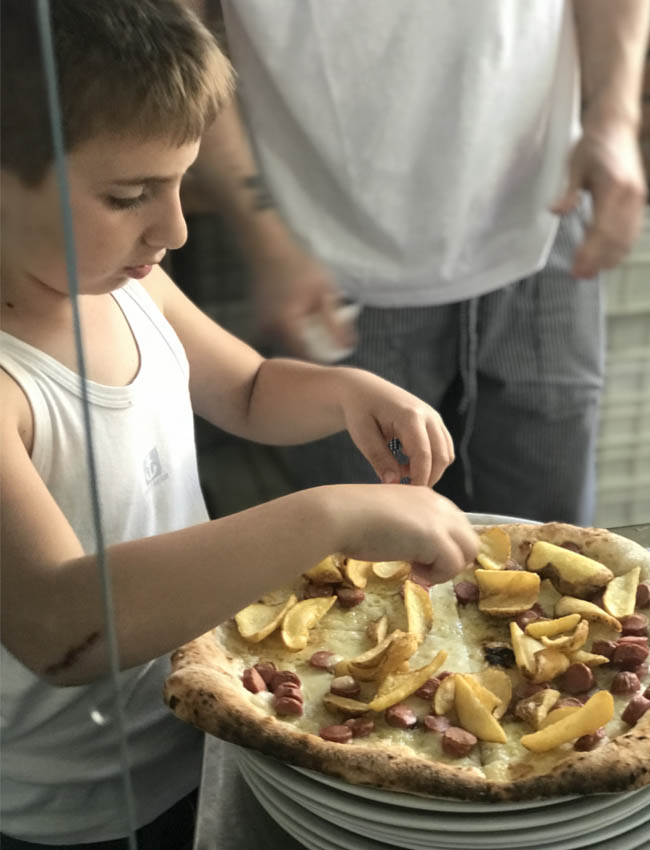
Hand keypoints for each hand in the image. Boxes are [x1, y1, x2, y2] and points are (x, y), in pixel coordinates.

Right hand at [250, 243, 355, 359]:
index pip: (308, 357)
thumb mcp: (324, 292)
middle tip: (330, 337)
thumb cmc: (298, 266)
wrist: (266, 249)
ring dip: (304, 343)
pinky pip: (280, 340)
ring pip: (288, 348)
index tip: (338, 351)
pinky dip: (293, 335)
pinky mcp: (258, 326)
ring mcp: (260, 330)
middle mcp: (268, 332)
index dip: (326, 357)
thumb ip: (336, 323)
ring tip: (316, 326)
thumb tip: (349, 347)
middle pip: (297, 356)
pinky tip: (302, 321)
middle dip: (315, 350)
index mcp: (285, 325)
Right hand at [327, 484, 478, 583]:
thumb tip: (417, 550)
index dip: (442, 546)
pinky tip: (413, 572)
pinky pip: (454, 564)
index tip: (419, 558)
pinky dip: (437, 575)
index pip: (455, 526)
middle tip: (421, 568)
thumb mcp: (389, 517)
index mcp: (427, 497)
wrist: (340, 515)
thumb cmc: (353, 517)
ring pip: (468, 551)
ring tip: (417, 571)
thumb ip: (409, 527)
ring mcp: (439, 520)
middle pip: (468, 538)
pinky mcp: (436, 538)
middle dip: (450, 558)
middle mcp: (439, 504)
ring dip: (446, 568)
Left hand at [337, 369, 453, 486]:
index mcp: (410, 416)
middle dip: (428, 478)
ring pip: (446, 454)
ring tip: (403, 474)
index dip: (418, 479)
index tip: (405, 495)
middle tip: (405, 491)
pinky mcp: (434, 423)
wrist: (363, 390)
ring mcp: (434, 418)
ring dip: (431, 471)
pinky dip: (432, 462)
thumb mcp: (362, 435)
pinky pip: (443, 448)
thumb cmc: (360, 411)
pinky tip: (408, 464)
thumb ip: (379, 459)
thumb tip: (394, 483)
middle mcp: (428, 415)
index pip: (424, 455)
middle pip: (441, 457)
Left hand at [551, 116, 646, 277]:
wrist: (616, 125)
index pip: (602, 229)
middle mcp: (631, 195)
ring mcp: (637, 198)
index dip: (590, 253)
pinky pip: (632, 230)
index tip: (577, 268)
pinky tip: (606, 257)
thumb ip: (568, 192)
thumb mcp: (574, 166)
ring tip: (590, 271)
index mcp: (614, 187)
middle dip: (598, 260)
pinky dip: (620, 246)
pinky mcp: (638, 200)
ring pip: (627, 237)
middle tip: (580, 274)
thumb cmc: (592, 145)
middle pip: (616, 238)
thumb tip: (555, 211)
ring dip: (609, 257)